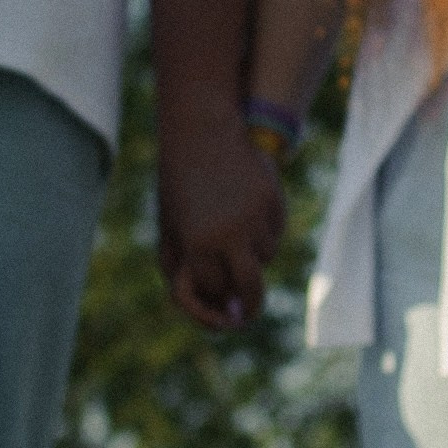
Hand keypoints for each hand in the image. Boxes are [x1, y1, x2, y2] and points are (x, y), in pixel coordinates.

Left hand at [157, 115, 284, 330]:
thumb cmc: (179, 186)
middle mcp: (230, 232)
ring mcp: (256, 216)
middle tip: (247, 310)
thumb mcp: (170, 230)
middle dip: (250, 304)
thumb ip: (187, 273)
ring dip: (253, 254)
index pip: (216, 289)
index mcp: (197, 242)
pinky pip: (276, 232)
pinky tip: (246, 208)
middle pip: (251, 288)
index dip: (212, 289)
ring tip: (233, 227)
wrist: (201, 132)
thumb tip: (223, 315)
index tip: (209, 279)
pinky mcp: (273, 200)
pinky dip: (265, 231)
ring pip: (266, 257)